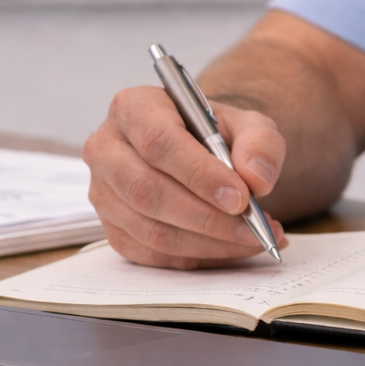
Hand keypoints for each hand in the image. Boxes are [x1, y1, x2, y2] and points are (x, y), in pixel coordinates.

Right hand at [82, 86, 289, 268]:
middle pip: (147, 191)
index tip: (241, 197)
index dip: (199, 173)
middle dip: (206, 216)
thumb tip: (256, 178)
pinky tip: (234, 247)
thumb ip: (260, 142)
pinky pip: (154, 254)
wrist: (198, 152)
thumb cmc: (216, 133)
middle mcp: (107, 150)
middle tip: (252, 226)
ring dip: (209, 243)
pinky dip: (200, 257)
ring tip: (255, 238)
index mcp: (133, 108)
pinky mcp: (114, 229)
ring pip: (151, 230)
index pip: (157, 142)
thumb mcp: (247, 123)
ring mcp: (104, 194)